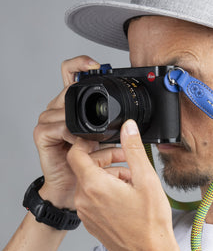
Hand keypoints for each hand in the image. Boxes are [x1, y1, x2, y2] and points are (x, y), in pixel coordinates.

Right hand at [33, 56, 100, 208]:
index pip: (70, 73)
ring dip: (85, 127)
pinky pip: (59, 127)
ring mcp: (48, 120)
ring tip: (94, 143)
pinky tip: (81, 145)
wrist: (74, 186)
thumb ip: (113, 125)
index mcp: (73, 104)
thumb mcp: (107, 139)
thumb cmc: (90, 162)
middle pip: (68, 89)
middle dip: (88, 104)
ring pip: (67, 110)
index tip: (96, 65)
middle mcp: (58, 109)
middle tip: (102, 125)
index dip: (81, 63)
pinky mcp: (42, 133)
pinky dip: (74, 136)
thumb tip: (132, 121)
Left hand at [67, 120, 175, 250]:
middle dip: (106, 161)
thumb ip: (133, 149)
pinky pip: (93, 199)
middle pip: (85, 168)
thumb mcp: (146, 178)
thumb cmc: (150, 221)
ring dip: (108, 177)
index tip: (102, 140)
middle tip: (129, 164)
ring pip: (90, 183)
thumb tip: (127, 127)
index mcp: (94, 185)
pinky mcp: (91, 223)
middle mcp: (85, 199)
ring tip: (132, 183)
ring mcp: (86, 213)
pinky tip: (127, 197)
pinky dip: (106, 192)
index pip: (76, 154)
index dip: (86, 143)